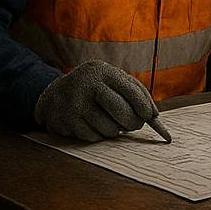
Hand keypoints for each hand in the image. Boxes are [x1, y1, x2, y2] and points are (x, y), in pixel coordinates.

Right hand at [34, 60, 157, 142]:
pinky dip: (100, 135)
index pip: (130, 90)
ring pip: (109, 128)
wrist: (56, 94)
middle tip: (135, 125)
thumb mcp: (112, 80)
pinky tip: (95, 125)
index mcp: (104, 72)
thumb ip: (135, 92)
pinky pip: (94, 137)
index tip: (151, 116)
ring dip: (116, 130)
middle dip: (133, 122)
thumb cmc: (95, 87)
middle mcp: (88, 85)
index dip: (143, 105)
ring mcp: (76, 104)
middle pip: (120, 110)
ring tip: (112, 123)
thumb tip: (155, 115)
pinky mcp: (67, 121)